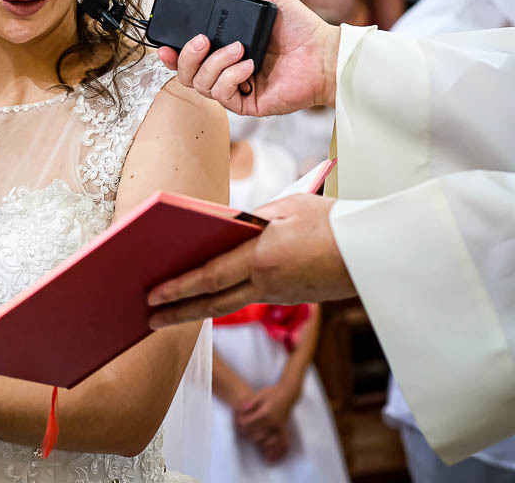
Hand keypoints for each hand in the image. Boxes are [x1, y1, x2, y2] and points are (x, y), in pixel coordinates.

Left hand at [147, 194, 354, 326]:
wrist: (379, 251)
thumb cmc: (332, 220)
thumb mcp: (286, 208)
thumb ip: (251, 221)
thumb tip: (222, 229)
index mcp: (262, 258)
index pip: (209, 277)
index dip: (177, 288)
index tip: (152, 296)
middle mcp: (267, 283)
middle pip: (213, 303)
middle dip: (177, 312)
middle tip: (148, 320)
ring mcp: (280, 295)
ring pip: (230, 305)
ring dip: (197, 310)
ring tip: (169, 314)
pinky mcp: (291, 298)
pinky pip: (249, 300)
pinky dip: (223, 301)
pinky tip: (208, 299)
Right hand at [157, 0, 339, 115]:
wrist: (324, 53)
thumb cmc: (299, 27)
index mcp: (223, 47)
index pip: (186, 55)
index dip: (170, 53)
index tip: (164, 44)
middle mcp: (225, 69)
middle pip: (185, 73)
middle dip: (186, 58)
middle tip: (202, 41)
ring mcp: (235, 88)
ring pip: (199, 84)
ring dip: (215, 64)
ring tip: (238, 50)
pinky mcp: (247, 104)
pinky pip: (222, 95)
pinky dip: (230, 77)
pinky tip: (249, 65)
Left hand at [237, 384, 297, 462]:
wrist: (288, 393)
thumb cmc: (272, 392)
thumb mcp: (259, 394)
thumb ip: (250, 402)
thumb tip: (241, 409)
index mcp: (266, 413)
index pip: (248, 423)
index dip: (240, 423)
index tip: (237, 420)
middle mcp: (273, 422)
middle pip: (254, 434)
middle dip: (245, 432)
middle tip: (241, 428)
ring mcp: (279, 427)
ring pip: (265, 441)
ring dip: (256, 441)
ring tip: (250, 435)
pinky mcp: (284, 430)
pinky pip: (281, 443)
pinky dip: (274, 449)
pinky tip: (268, 454)